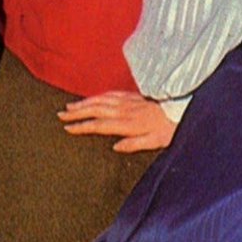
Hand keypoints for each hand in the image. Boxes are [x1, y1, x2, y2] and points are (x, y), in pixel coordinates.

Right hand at [57, 91, 176, 152]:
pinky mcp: (132, 96)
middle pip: (95, 110)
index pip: (99, 125)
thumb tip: (114, 147)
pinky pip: (110, 94)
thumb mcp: (156, 142)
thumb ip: (134, 144)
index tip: (67, 128)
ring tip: (69, 106)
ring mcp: (127, 101)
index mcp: (127, 123)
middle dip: (76, 112)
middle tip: (60, 115)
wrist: (181, 107)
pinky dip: (97, 96)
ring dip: (83, 103)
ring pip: (100, 100)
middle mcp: (124, 110)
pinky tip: (92, 98)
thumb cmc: (169, 128)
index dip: (82, 126)